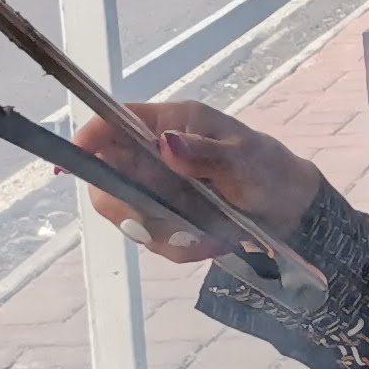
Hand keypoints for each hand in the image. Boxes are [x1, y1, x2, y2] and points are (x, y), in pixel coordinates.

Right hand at [68, 100, 326, 265]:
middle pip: (106, 176)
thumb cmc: (269, 172)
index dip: (90, 138)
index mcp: (171, 122)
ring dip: (164, 232)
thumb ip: (206, 154)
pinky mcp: (164, 217)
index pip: (114, 121)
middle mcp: (154, 154)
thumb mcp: (246, 162)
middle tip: (164, 223)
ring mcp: (156, 187)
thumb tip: (165, 142)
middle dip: (128, 205)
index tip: (77, 160)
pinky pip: (153, 240)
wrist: (291, 211)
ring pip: (127, 215)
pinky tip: (213, 241)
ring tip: (209, 233)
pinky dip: (181, 247)